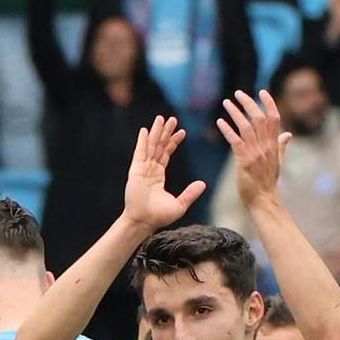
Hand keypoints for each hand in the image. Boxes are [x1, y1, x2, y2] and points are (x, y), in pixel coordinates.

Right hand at [122, 116, 206, 232]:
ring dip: (156, 132)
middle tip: (172, 119)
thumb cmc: (159, 216)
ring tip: (161, 118)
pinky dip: (142, 141)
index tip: (182, 131)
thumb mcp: (180, 205)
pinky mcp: (136, 170)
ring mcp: (142, 169)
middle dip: (166, 132)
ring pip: (151, 146)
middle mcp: (150, 170)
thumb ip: (190, 193)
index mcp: (158, 176)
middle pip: (159, 146)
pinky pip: (140, 152)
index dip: (174, 142)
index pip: (166, 154)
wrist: (144, 221)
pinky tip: (145, 130)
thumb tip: (203, 184)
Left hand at [219, 91, 292, 211]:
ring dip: (235, 113)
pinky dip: (227, 130)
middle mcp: (266, 147)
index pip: (274, 118)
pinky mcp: (244, 162)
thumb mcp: (278, 162)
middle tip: (238, 94)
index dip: (269, 103)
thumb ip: (281, 146)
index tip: (262, 91)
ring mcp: (255, 154)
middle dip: (248, 103)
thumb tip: (288, 134)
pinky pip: (235, 142)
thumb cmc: (269, 182)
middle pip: (259, 118)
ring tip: (226, 102)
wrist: (263, 200)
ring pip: (246, 127)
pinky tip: (220, 122)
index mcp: (274, 145)